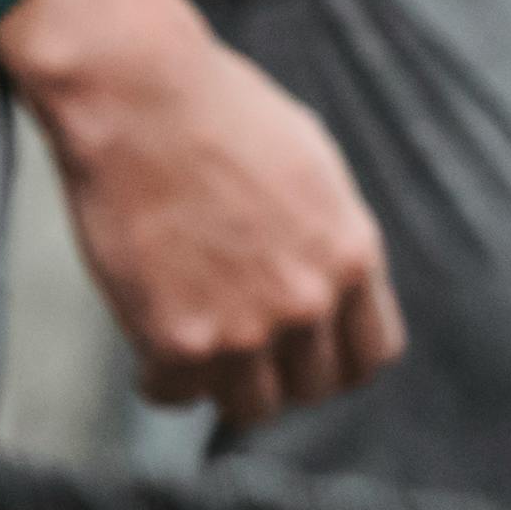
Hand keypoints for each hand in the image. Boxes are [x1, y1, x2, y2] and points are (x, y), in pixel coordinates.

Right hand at [0, 0, 406, 420]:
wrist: (140, 100)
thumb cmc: (219, 116)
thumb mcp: (313, 168)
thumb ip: (330, 237)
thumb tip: (333, 286)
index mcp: (352, 254)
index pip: (371, 355)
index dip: (334, 360)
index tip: (303, 354)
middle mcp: (310, 300)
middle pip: (312, 390)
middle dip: (279, 376)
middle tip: (241, 353)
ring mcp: (246, 327)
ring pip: (249, 408)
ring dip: (222, 385)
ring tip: (194, 352)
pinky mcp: (179, 341)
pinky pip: (175, 395)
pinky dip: (159, 379)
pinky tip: (150, 350)